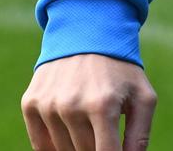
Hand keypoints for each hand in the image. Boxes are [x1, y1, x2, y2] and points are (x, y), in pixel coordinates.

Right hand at [22, 53, 156, 150]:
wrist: (86, 33)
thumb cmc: (120, 70)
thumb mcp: (142, 97)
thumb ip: (140, 136)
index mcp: (103, 105)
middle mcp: (71, 106)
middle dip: (98, 147)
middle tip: (105, 127)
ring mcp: (48, 105)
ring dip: (77, 144)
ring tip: (89, 121)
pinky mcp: (30, 103)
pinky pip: (40, 145)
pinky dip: (55, 145)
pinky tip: (69, 127)